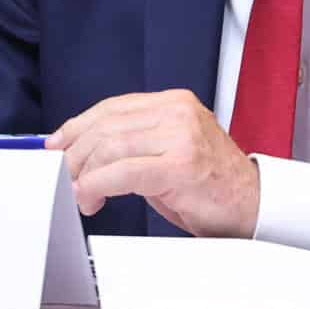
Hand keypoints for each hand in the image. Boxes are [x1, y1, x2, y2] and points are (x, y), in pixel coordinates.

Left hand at [47, 90, 258, 237]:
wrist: (253, 206)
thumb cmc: (210, 185)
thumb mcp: (169, 151)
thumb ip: (134, 143)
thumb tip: (84, 151)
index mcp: (174, 102)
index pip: (112, 106)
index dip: (77, 125)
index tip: (56, 144)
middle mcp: (177, 112)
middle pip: (106, 125)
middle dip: (75, 155)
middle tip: (65, 178)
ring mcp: (180, 136)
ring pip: (110, 147)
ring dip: (85, 175)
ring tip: (82, 196)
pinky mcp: (180, 164)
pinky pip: (123, 172)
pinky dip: (97, 186)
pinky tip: (92, 198)